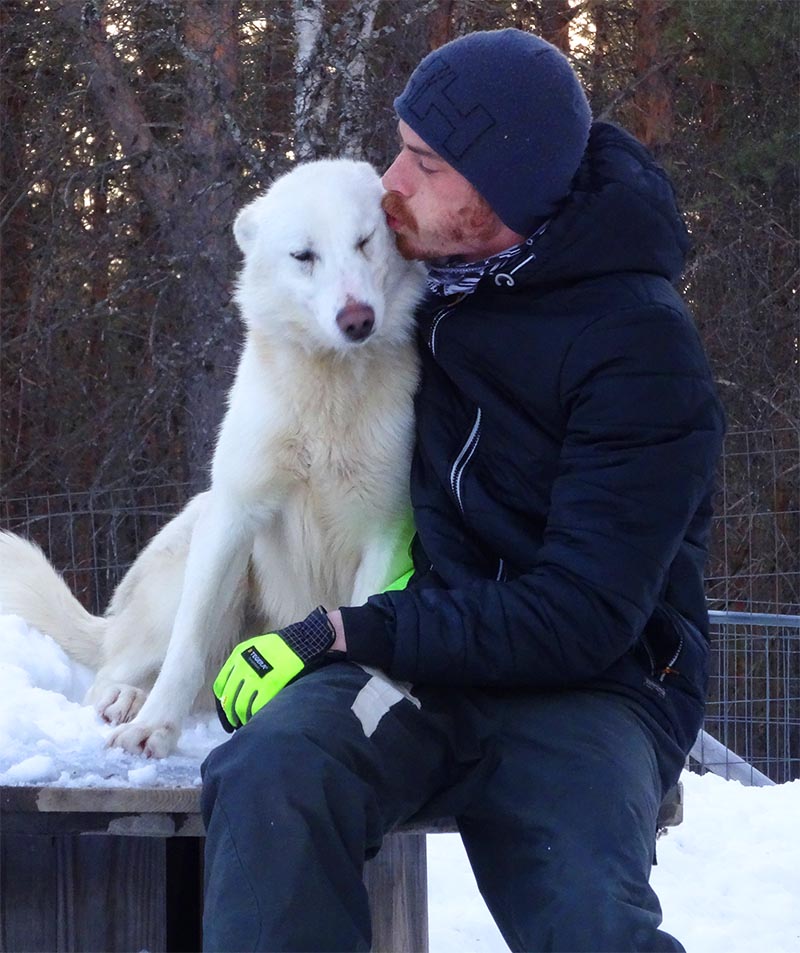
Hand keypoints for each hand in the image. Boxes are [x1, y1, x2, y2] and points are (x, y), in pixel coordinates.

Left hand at [213, 606, 338, 731]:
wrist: (301, 641)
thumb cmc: (279, 644)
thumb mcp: (254, 645)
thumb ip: (241, 661)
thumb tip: (234, 682)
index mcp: (237, 656)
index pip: (220, 684)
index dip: (222, 699)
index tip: (226, 706)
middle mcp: (243, 668)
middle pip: (230, 698)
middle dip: (230, 713)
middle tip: (233, 721)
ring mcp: (256, 678)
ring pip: (242, 705)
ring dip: (242, 717)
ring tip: (245, 722)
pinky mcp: (270, 686)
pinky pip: (257, 707)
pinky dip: (255, 715)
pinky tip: (257, 718)